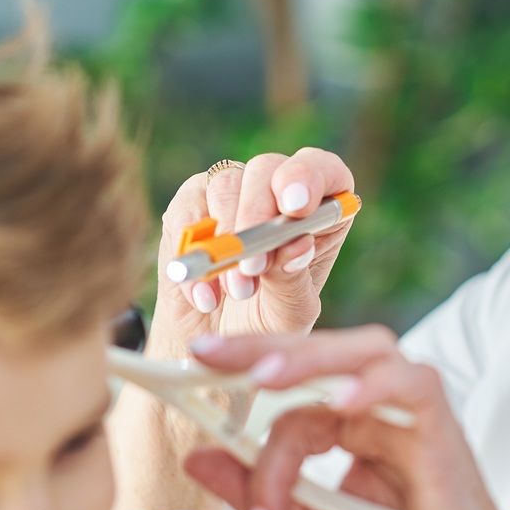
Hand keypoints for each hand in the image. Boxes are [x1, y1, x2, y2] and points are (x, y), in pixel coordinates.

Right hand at [145, 150, 355, 359]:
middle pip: (266, 169)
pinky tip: (206, 295)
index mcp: (317, 210)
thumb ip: (292, 281)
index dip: (309, 177)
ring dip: (227, 240)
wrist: (217, 340)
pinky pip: (186, 212)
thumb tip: (295, 245)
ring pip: (224, 184)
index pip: (323, 169)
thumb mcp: (289, 313)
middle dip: (258, 215)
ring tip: (236, 291)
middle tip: (253, 266)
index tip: (296, 207)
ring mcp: (230, 193)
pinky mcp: (190, 207)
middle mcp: (274, 191)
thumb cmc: (266, 320)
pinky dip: (192, 252)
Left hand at [181, 327, 509, 509]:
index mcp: (353, 424)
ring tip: (259, 378)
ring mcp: (414, 410)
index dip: (239, 401)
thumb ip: (261, 488)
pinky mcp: (442, 425)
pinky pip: (409, 385)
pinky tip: (342, 404)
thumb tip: (197, 456)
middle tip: (205, 354)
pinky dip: (374, 386)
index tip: (186, 383)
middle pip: (320, 355)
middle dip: (260, 349)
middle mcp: (382, 406)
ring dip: (307, 362)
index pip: (290, 396)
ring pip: (360, 355)